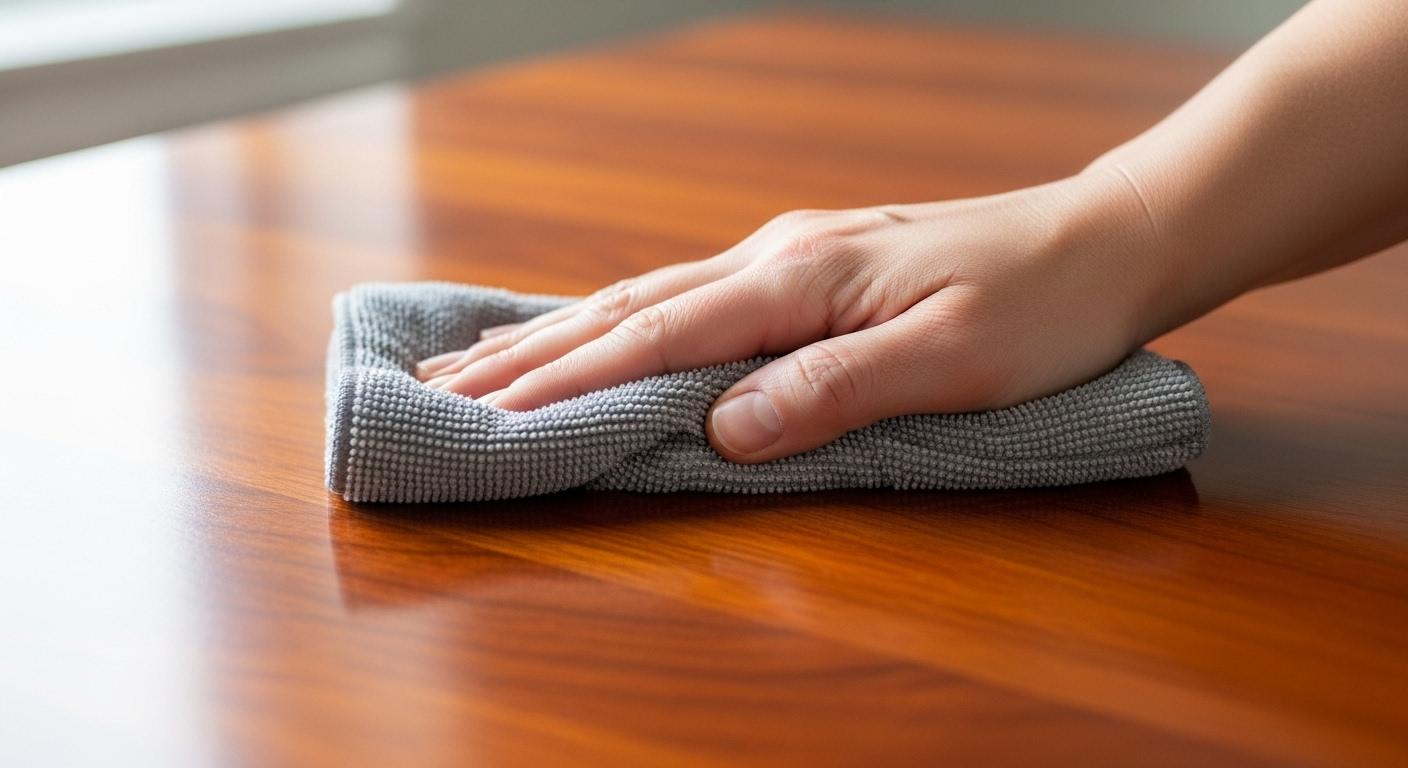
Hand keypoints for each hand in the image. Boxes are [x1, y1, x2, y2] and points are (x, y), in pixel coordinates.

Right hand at [416, 170, 1158, 462]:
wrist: (1104, 241)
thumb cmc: (1041, 305)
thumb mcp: (952, 360)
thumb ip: (833, 391)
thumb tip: (723, 431)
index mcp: (800, 279)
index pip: (660, 337)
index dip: (570, 380)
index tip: (488, 412)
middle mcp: (777, 257)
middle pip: (629, 309)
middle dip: (531, 354)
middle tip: (439, 385)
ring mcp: (789, 256)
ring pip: (649, 296)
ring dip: (561, 333)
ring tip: (483, 359)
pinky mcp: (808, 269)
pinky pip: (689, 296)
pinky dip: (622, 320)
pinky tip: (597, 329)